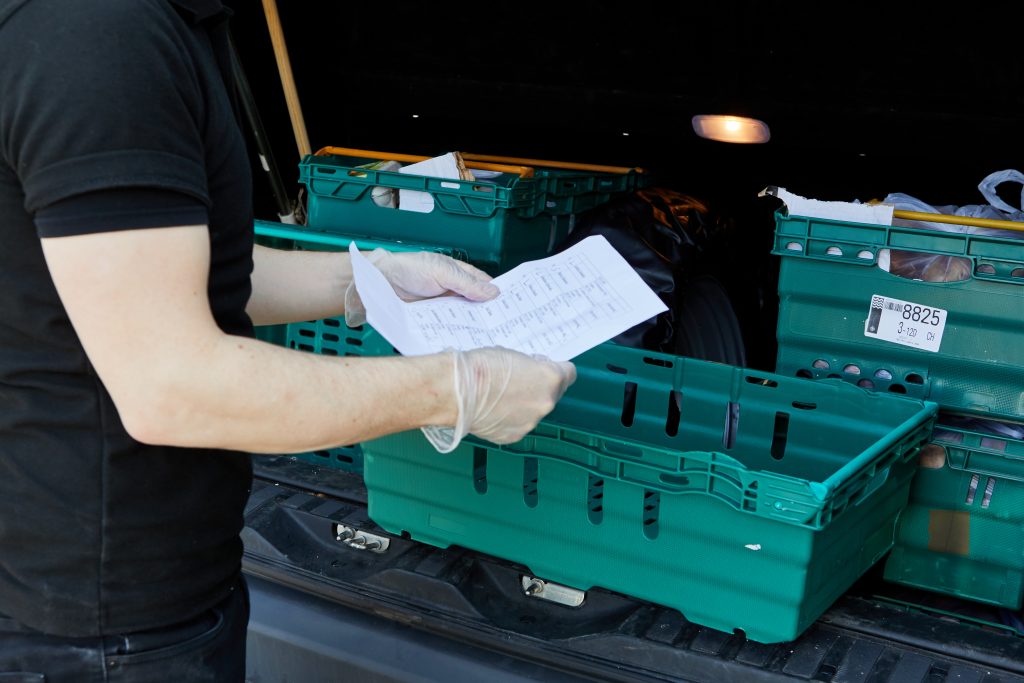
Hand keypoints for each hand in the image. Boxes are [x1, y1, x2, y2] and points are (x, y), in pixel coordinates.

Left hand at [345, 250, 498, 325]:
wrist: (378, 285)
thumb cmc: (407, 269)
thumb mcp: (441, 271)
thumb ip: (467, 283)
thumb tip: (493, 292)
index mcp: (459, 274)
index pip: (485, 285)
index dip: (498, 296)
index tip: (512, 309)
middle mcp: (453, 292)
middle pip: (476, 306)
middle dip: (488, 316)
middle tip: (503, 329)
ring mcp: (443, 308)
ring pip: (464, 319)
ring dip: (473, 327)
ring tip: (487, 339)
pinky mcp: (432, 321)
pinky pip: (448, 328)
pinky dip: (456, 334)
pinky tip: (464, 341)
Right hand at [422, 347, 576, 452]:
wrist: (455, 392)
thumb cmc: (479, 368)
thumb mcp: (512, 355)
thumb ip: (530, 366)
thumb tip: (532, 372)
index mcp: (549, 378)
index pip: (569, 373)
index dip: (555, 369)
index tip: (543, 368)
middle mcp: (545, 403)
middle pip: (553, 394)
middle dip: (539, 388)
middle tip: (518, 380)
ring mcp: (530, 422)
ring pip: (534, 411)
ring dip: (524, 404)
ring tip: (499, 396)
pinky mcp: (514, 436)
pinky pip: (519, 424)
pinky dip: (510, 418)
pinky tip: (493, 409)